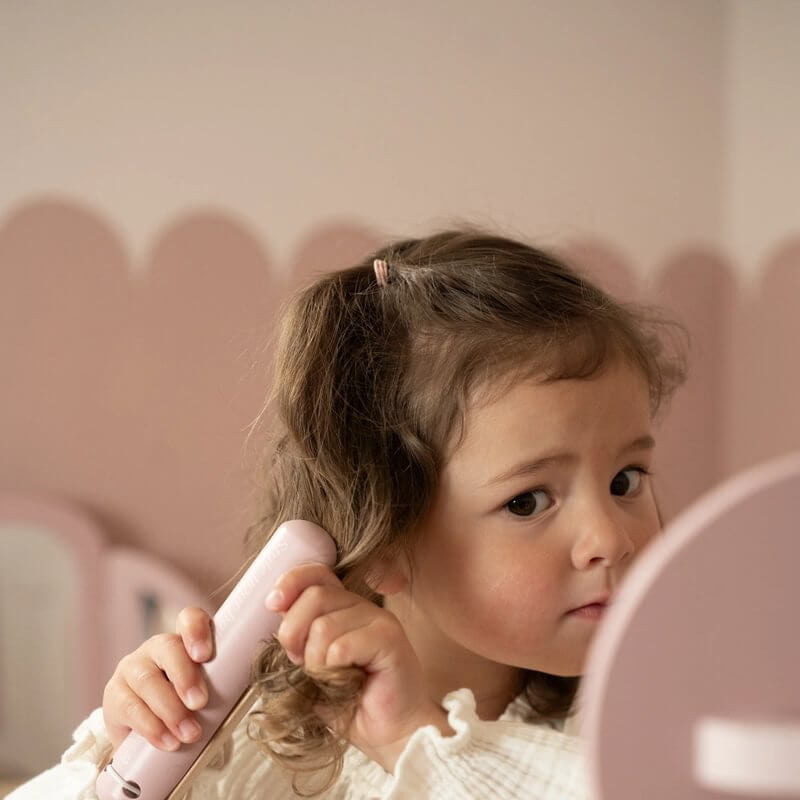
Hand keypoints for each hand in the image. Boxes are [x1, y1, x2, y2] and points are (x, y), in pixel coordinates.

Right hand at [102, 607, 213, 751]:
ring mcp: (131, 668)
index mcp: (183, 640)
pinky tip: (168, 741)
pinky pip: (130, 707)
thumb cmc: (186, 706)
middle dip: (185, 676)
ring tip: (189, 734)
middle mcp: (155, 648)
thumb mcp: (205, 691)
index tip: (205, 655)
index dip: (196, 630)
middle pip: (167, 648)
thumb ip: (221, 685)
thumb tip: (242, 693)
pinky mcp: (113, 694)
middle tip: (200, 703)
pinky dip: (152, 727)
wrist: (147, 735)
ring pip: (147, 681)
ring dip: (171, 710)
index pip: (189, 619)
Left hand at [268, 564, 452, 771]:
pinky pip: (341, 647)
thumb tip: (276, 607)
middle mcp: (362, 606)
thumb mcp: (311, 666)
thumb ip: (297, 635)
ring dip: (315, 662)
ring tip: (330, 681)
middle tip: (301, 664)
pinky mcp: (390, 638)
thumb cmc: (350, 703)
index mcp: (343, 607)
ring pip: (323, 626)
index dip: (291, 582)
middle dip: (293, 633)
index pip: (316, 573)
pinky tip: (347, 683)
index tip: (272, 603)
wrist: (388, 734)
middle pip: (314, 596)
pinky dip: (332, 671)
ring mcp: (379, 619)